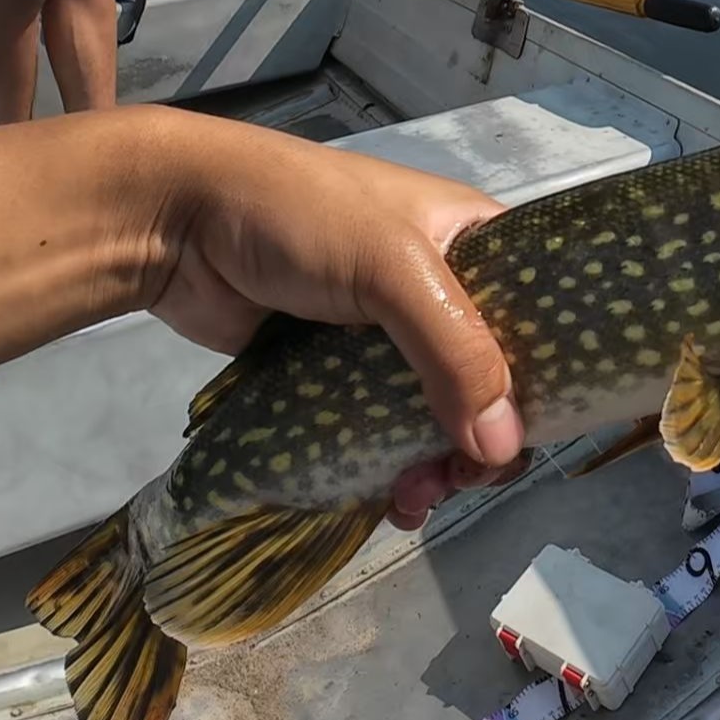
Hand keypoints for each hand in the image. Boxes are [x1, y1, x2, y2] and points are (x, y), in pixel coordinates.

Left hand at [143, 113, 523, 530]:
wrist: (175, 223)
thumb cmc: (298, 217)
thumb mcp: (393, 269)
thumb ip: (454, 353)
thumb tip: (502, 450)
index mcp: (471, 240)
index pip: (537, 316)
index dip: (544, 380)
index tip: (532, 437)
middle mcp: (439, 287)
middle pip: (488, 379)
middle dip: (482, 440)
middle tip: (459, 480)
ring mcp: (385, 334)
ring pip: (434, 414)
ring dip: (434, 464)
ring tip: (412, 499)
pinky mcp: (335, 371)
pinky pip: (380, 429)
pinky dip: (389, 467)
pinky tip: (387, 502)